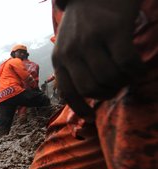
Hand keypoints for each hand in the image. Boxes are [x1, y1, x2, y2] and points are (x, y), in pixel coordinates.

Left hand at [53, 0, 142, 118]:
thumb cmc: (86, 19)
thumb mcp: (68, 42)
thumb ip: (73, 64)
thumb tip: (85, 92)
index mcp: (60, 57)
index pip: (67, 92)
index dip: (80, 108)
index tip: (91, 117)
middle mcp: (72, 50)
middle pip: (91, 88)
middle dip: (108, 93)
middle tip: (118, 85)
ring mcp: (91, 40)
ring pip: (109, 77)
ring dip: (123, 81)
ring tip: (128, 74)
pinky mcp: (113, 30)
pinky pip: (127, 62)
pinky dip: (136, 70)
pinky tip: (140, 68)